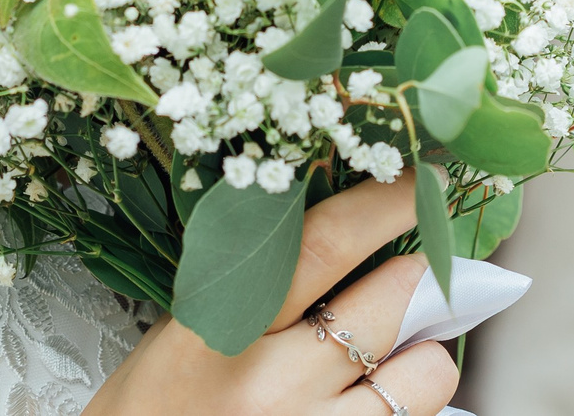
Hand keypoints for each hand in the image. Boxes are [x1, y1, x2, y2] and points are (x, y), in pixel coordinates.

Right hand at [84, 178, 459, 415]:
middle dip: (418, 279)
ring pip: (425, 376)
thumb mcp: (180, 334)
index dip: (385, 203)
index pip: (325, 244)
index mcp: (223, 325)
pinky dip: (407, 407)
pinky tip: (369, 404)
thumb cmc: (149, 412)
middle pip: (392, 302)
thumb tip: (342, 242)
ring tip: (391, 360)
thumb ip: (254, 287)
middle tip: (414, 275)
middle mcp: (273, 383)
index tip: (422, 180)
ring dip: (422, 357)